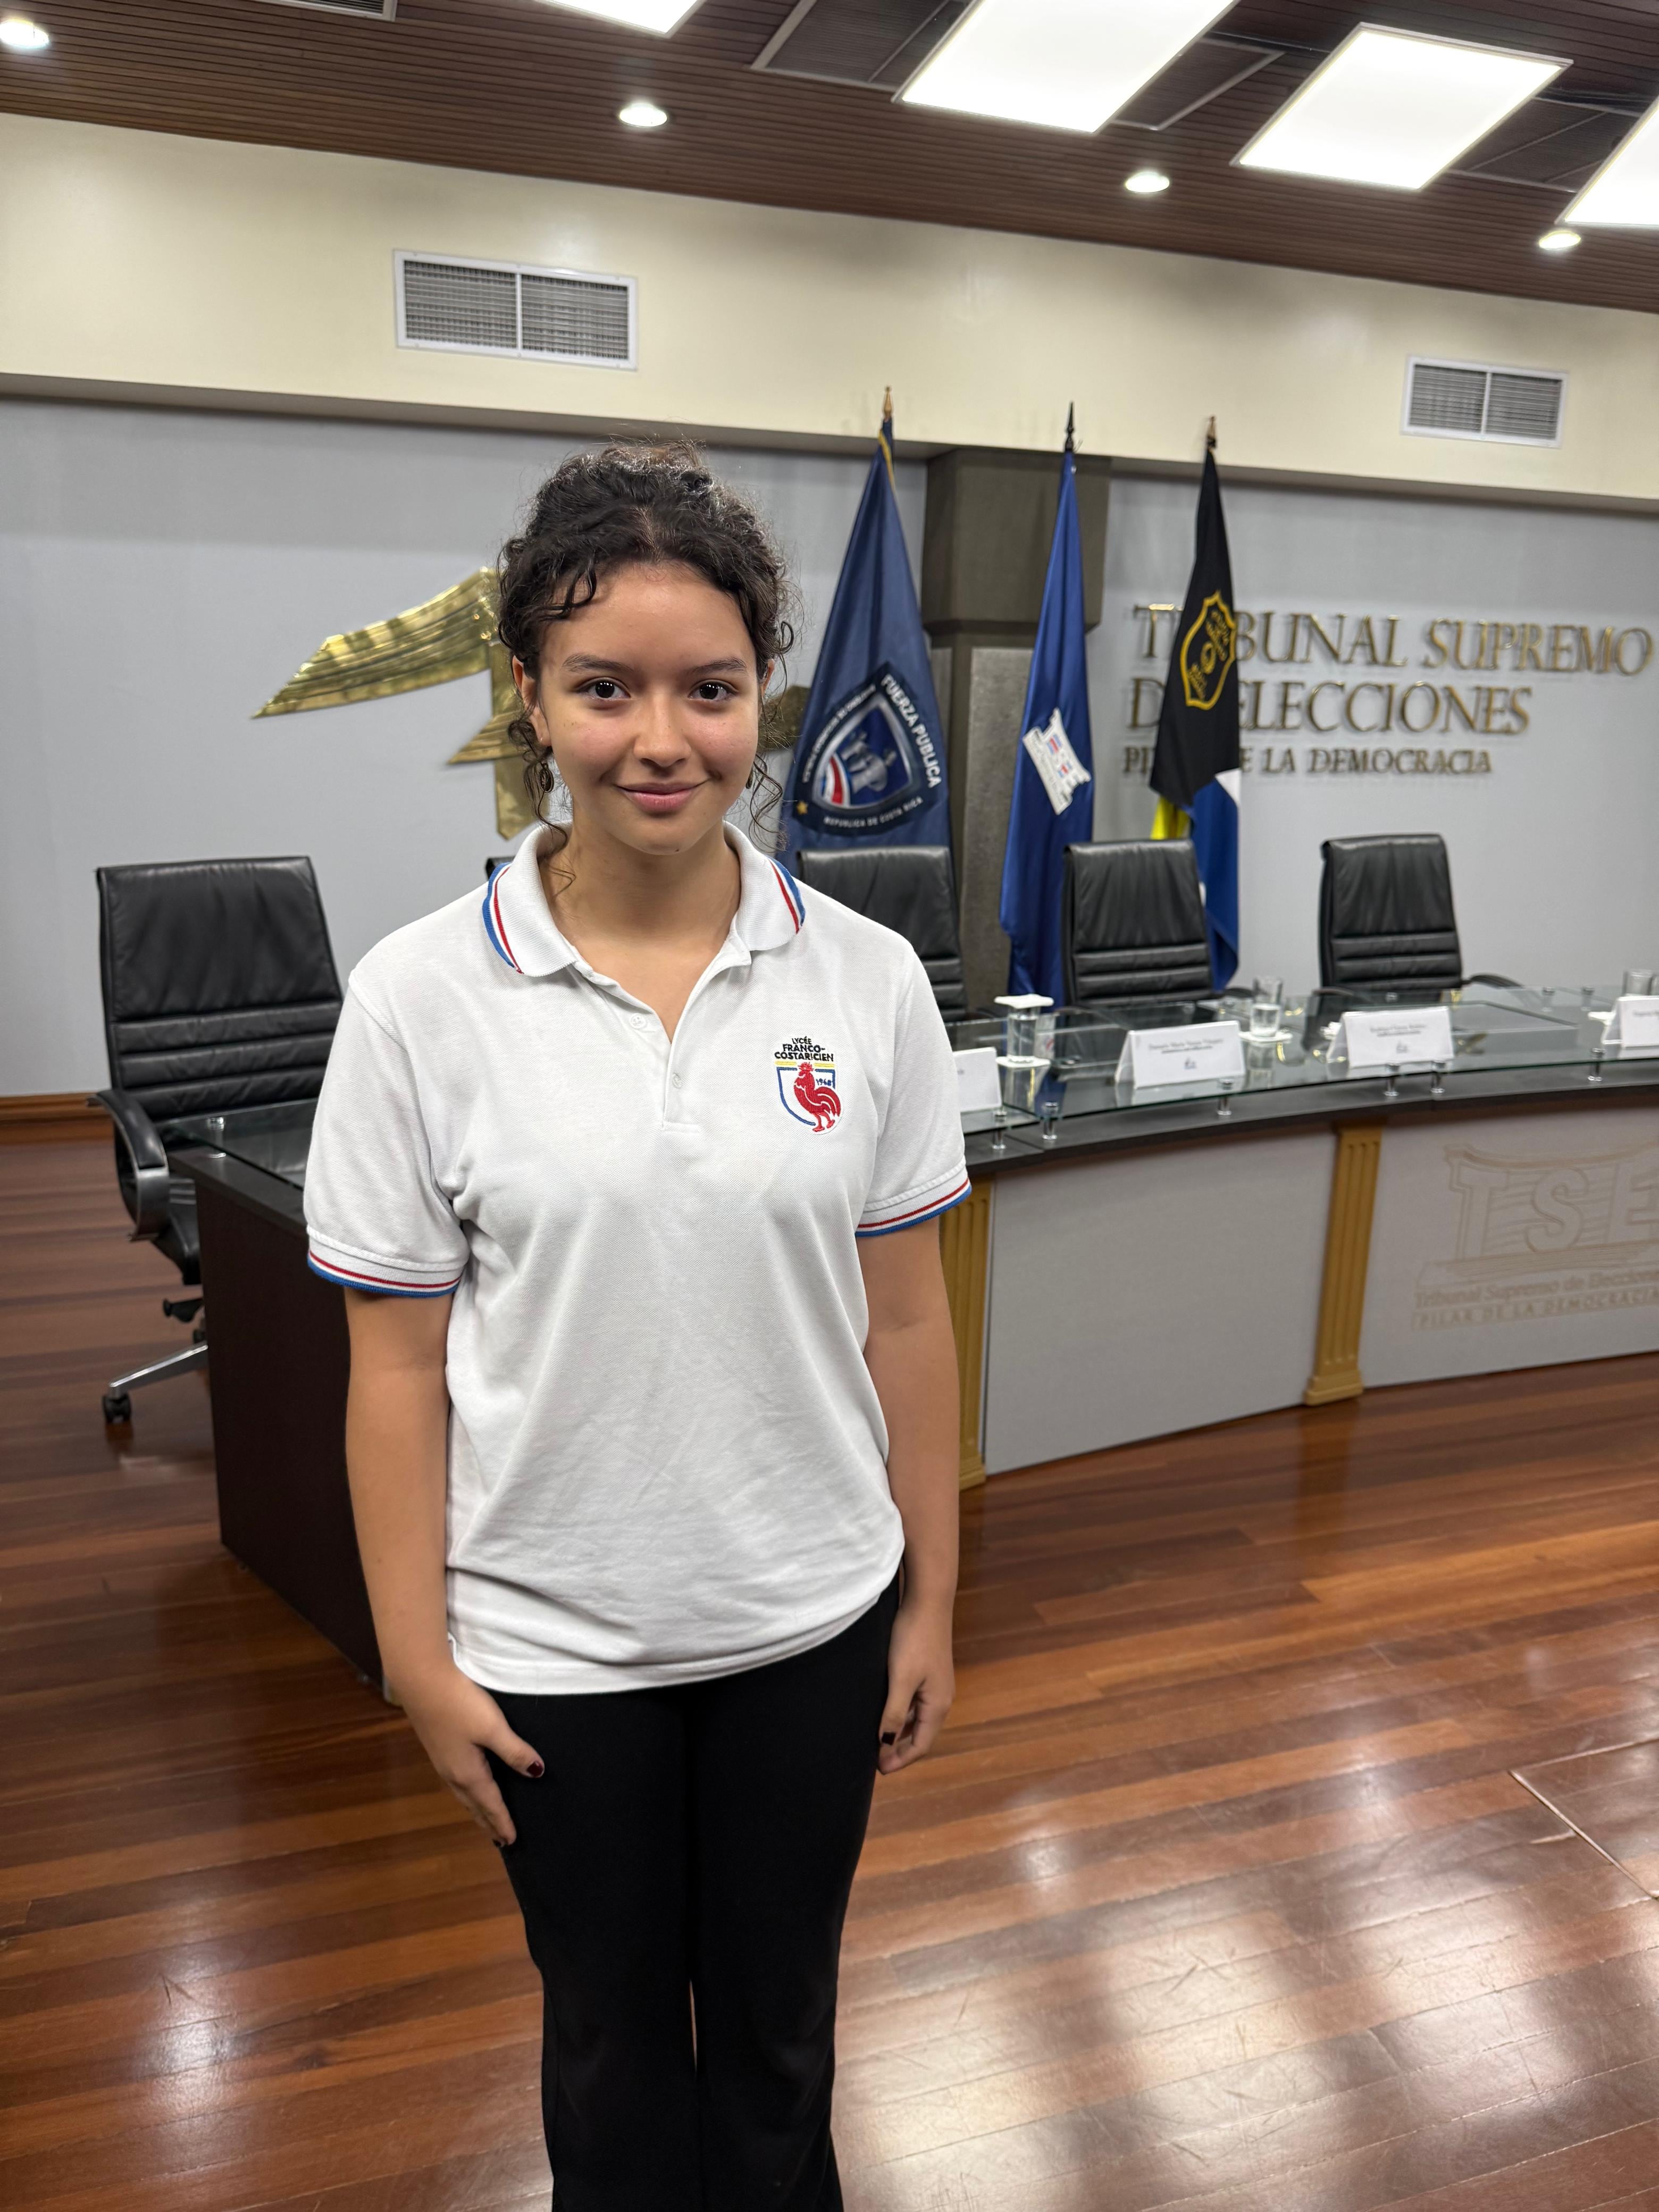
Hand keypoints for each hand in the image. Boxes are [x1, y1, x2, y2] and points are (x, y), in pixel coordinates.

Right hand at [396, 1662, 543, 1845]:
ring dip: (476, 1809)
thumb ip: (514, 1751)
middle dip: (488, 1822)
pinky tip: (468, 1784)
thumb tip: (537, 1773)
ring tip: (485, 1819)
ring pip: (463, 1794)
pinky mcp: (437, 1747)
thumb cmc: (459, 1703)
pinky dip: (467, 1793)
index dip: (502, 1822)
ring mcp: (441, 1761)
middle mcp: (452, 1773)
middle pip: (474, 1805)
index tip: (512, 1842)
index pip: (491, 1805)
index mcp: (468, 1773)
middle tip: (500, 1840)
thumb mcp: (492, 1727)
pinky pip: (456, 1782)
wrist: (420, 1679)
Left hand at [877, 1594, 954, 1774]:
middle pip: (920, 1735)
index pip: (921, 1744)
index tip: (879, 1769)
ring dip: (899, 1732)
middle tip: (876, 1759)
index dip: (900, 1759)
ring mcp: (936, 1685)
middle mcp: (941, 1698)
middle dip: (899, 1749)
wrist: (927, 1602)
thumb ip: (893, 1713)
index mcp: (938, 1705)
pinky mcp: (928, 1672)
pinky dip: (901, 1714)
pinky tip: (886, 1712)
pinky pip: (915, 1703)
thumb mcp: (900, 1679)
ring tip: (877, 1740)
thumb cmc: (914, 1639)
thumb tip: (885, 1743)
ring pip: (917, 1719)